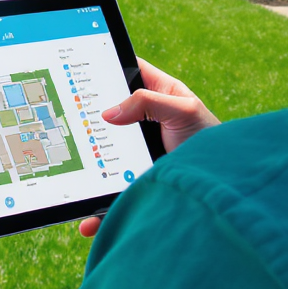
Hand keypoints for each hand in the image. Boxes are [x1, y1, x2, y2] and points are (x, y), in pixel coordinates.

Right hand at [78, 58, 218, 237]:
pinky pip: (110, 195)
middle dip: (83, 122)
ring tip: (70, 177)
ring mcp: (135, 153)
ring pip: (102, 158)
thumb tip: (108, 114)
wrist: (225, 187)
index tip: (76, 67)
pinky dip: (97, 210)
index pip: (124, 73)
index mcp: (156, 95)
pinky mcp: (135, 181)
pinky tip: (88, 221)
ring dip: (86, 169)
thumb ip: (149, 102)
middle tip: (62, 122)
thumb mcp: (185, 111)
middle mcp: (141, 122)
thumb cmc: (211, 142)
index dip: (103, 67)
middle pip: (104, 117)